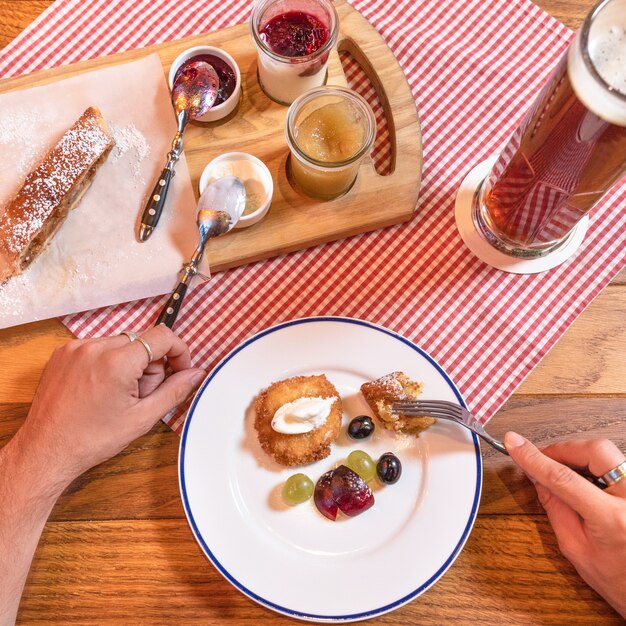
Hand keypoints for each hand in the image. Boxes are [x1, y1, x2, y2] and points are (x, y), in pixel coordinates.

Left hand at [17, 326, 204, 486]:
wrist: (46, 451)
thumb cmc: (91, 439)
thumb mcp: (142, 418)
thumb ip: (174, 391)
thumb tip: (196, 374)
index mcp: (117, 363)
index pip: (163, 336)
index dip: (178, 351)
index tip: (178, 369)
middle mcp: (94, 348)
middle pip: (142, 342)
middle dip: (149, 365)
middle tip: (138, 395)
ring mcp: (75, 348)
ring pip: (121, 343)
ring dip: (128, 364)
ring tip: (116, 395)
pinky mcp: (63, 352)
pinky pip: (98, 347)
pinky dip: (106, 362)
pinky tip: (100, 389)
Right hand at [505, 432, 625, 616]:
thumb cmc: (618, 580)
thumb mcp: (575, 549)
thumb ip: (555, 508)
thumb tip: (535, 476)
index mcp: (613, 520)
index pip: (564, 478)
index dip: (534, 458)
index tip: (514, 443)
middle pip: (595, 450)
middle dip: (564, 449)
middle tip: (544, 459)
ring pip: (606, 453)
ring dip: (579, 457)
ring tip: (563, 474)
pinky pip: (615, 463)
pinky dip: (593, 465)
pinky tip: (583, 480)